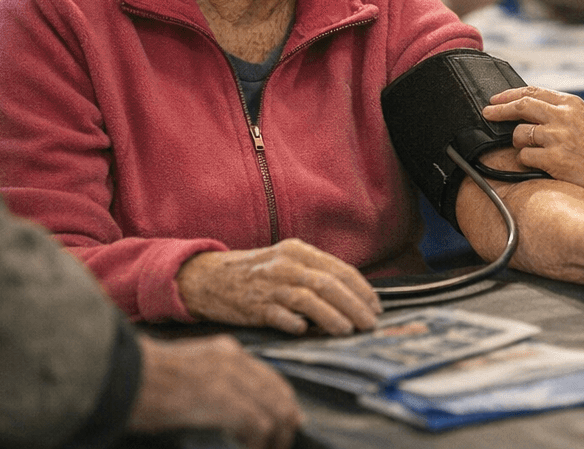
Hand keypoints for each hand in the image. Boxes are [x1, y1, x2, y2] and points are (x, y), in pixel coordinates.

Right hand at [129, 334, 302, 448]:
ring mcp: (229, 378)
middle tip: (280, 444)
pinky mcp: (222, 399)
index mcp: (226, 351)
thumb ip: (216, 380)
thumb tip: (236, 408)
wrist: (123, 376)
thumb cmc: (145, 380)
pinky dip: (260, 443)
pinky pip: (258, 424)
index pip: (271, 377)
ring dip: (276, 437)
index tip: (288, 423)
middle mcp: (234, 360)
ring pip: (275, 410)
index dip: (284, 403)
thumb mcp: (189, 368)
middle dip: (285, 423)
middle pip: (280, 393)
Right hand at [175, 238, 381, 334]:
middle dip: (355, 305)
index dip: (361, 289)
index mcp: (298, 251)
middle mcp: (286, 265)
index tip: (375, 306)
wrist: (208, 277)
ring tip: (348, 330)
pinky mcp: (254, 306)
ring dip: (332, 317)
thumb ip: (315, 274)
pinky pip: (280, 316)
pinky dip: (295, 323)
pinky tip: (306, 331)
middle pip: (329, 284)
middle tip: (369, 323)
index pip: (339, 270)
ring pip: (309, 300)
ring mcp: (269, 285)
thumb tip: (351, 296)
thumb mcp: (286, 262)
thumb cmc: (254, 273)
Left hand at [483, 86, 583, 202]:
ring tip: (531, 150)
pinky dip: (526, 160)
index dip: (509, 95)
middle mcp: (563, 117)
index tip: (495, 100)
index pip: (533, 92)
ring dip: (518, 142)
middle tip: (488, 114)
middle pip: (521, 106)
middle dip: (499, 110)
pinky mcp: (553, 159)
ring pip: (520, 134)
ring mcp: (557, 137)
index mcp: (570, 104)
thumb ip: (560, 111)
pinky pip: (524, 157)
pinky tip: (539, 164)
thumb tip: (530, 108)